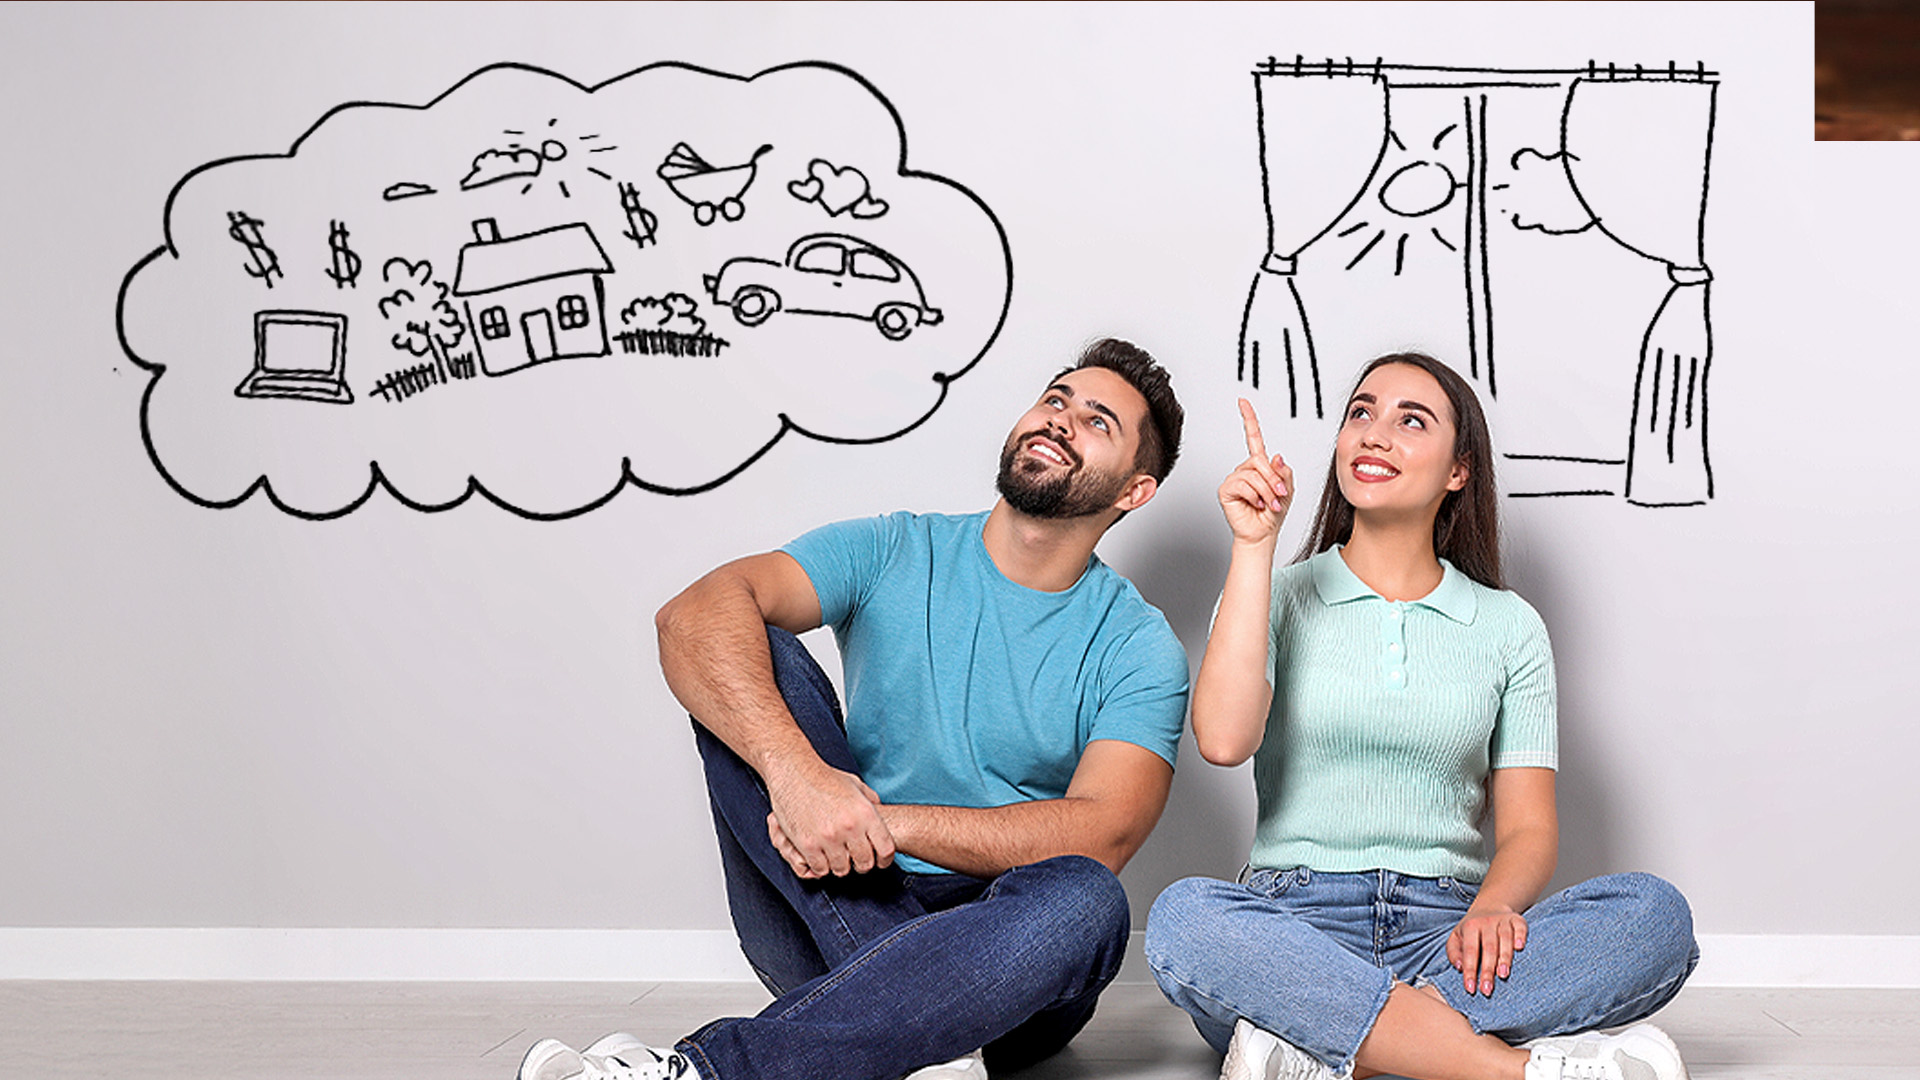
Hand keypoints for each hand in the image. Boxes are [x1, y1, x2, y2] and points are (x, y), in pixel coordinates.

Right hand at [763, 759, 894, 878]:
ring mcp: (828, 837)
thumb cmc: (824, 778)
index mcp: (865, 813)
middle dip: (862, 864)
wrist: (794, 773)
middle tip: (856, 860)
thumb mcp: (855, 785)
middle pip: (865, 863)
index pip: (886, 849)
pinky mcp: (807, 844)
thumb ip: (871, 801)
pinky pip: (820, 869)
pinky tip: (821, 856)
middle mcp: (850, 827)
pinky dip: (822, 866)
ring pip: (842, 869)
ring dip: (841, 865)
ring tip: (837, 856)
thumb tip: (882, 813)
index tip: (880, 861)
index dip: (885, 859)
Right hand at [1218, 399, 1293, 545]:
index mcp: (1259, 465)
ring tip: (1270, 503)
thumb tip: (1276, 457)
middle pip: (1260, 461)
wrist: (1262, 534)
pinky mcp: (1227, 489)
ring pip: (1254, 474)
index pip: (1253, 438)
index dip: (1249, 419)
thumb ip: (1284, 471)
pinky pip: (1244, 485)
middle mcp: (1245, 469)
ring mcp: (1235, 478)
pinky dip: (1255, 496)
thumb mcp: (1287, 489)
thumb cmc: (1273, 513)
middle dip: (1274, 479)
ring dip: (1267, 490)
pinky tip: (1256, 504)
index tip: (1243, 401)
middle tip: (1279, 495)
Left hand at [1448, 905, 1527, 996]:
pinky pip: (1520, 927)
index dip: (1470, 970)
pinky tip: (1519, 948)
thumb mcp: (1456, 936)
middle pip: (1488, 947)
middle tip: (1487, 989)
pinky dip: (1520, 936)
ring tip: (1503, 975)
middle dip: (1487, 970)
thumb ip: (1453, 952)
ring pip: (1504, 938)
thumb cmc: (1472, 929)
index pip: (1470, 951)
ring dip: (1504, 957)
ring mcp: (1502, 920)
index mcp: (1470, 927)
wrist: (1490, 907)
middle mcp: (1486, 922)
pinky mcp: (1517, 919)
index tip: (1471, 989)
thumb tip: (1459, 967)